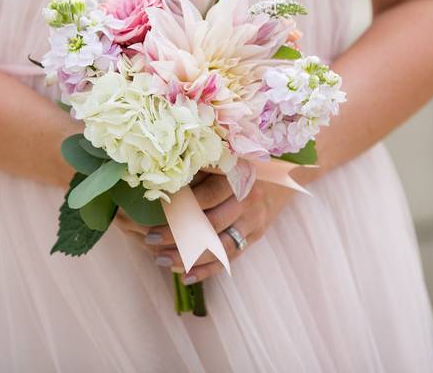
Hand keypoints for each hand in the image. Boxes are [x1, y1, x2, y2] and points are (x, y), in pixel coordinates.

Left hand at [114, 171, 295, 283]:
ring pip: (220, 246)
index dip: (182, 204)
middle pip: (211, 223)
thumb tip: (158, 179)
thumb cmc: (240, 161)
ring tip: (161, 260)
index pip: (208, 195)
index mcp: (240, 174)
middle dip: (178, 234)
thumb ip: (198, 165)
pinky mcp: (254, 236)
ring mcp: (254, 220)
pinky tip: (186, 277)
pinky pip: (230, 258)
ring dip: (189, 256)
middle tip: (151, 238)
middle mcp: (249, 199)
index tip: (155, 210)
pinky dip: (207, 269)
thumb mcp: (223, 156)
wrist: (282, 173)